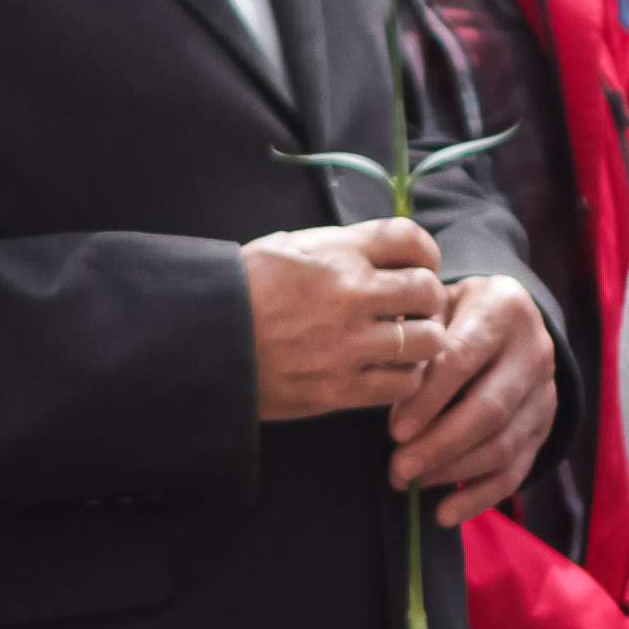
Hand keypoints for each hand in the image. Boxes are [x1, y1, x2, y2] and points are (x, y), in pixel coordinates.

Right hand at [246, 218, 451, 422]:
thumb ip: (337, 247)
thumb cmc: (239, 291)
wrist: (200, 342)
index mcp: (334, 254)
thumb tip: (381, 251)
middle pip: (428, 290)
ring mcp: (346, 345)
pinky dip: (402, 378)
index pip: (409, 238)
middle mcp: (348, 295)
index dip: (425, 252)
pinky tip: (386, 372)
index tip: (421, 266)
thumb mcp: (284, 248)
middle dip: (428, 299)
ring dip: (422, 341)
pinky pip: (401, 384)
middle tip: (416, 311)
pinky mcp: (338, 389)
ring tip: (405, 345)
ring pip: (427, 341)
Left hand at [387, 271, 557, 514]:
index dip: (429, 398)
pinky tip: (444, 513)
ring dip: (453, 471)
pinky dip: (479, 497)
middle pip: (490, 409)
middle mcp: (534, 352)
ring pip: (503, 444)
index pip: (463, 359)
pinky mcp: (544, 428)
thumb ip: (414, 338)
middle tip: (398, 468)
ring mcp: (544, 393)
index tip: (394, 430)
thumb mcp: (434, 306)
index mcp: (503, 310)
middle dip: (440, 444)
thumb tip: (387, 383)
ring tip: (408, 481)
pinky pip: (516, 471)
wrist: (507, 318)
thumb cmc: (454, 314)